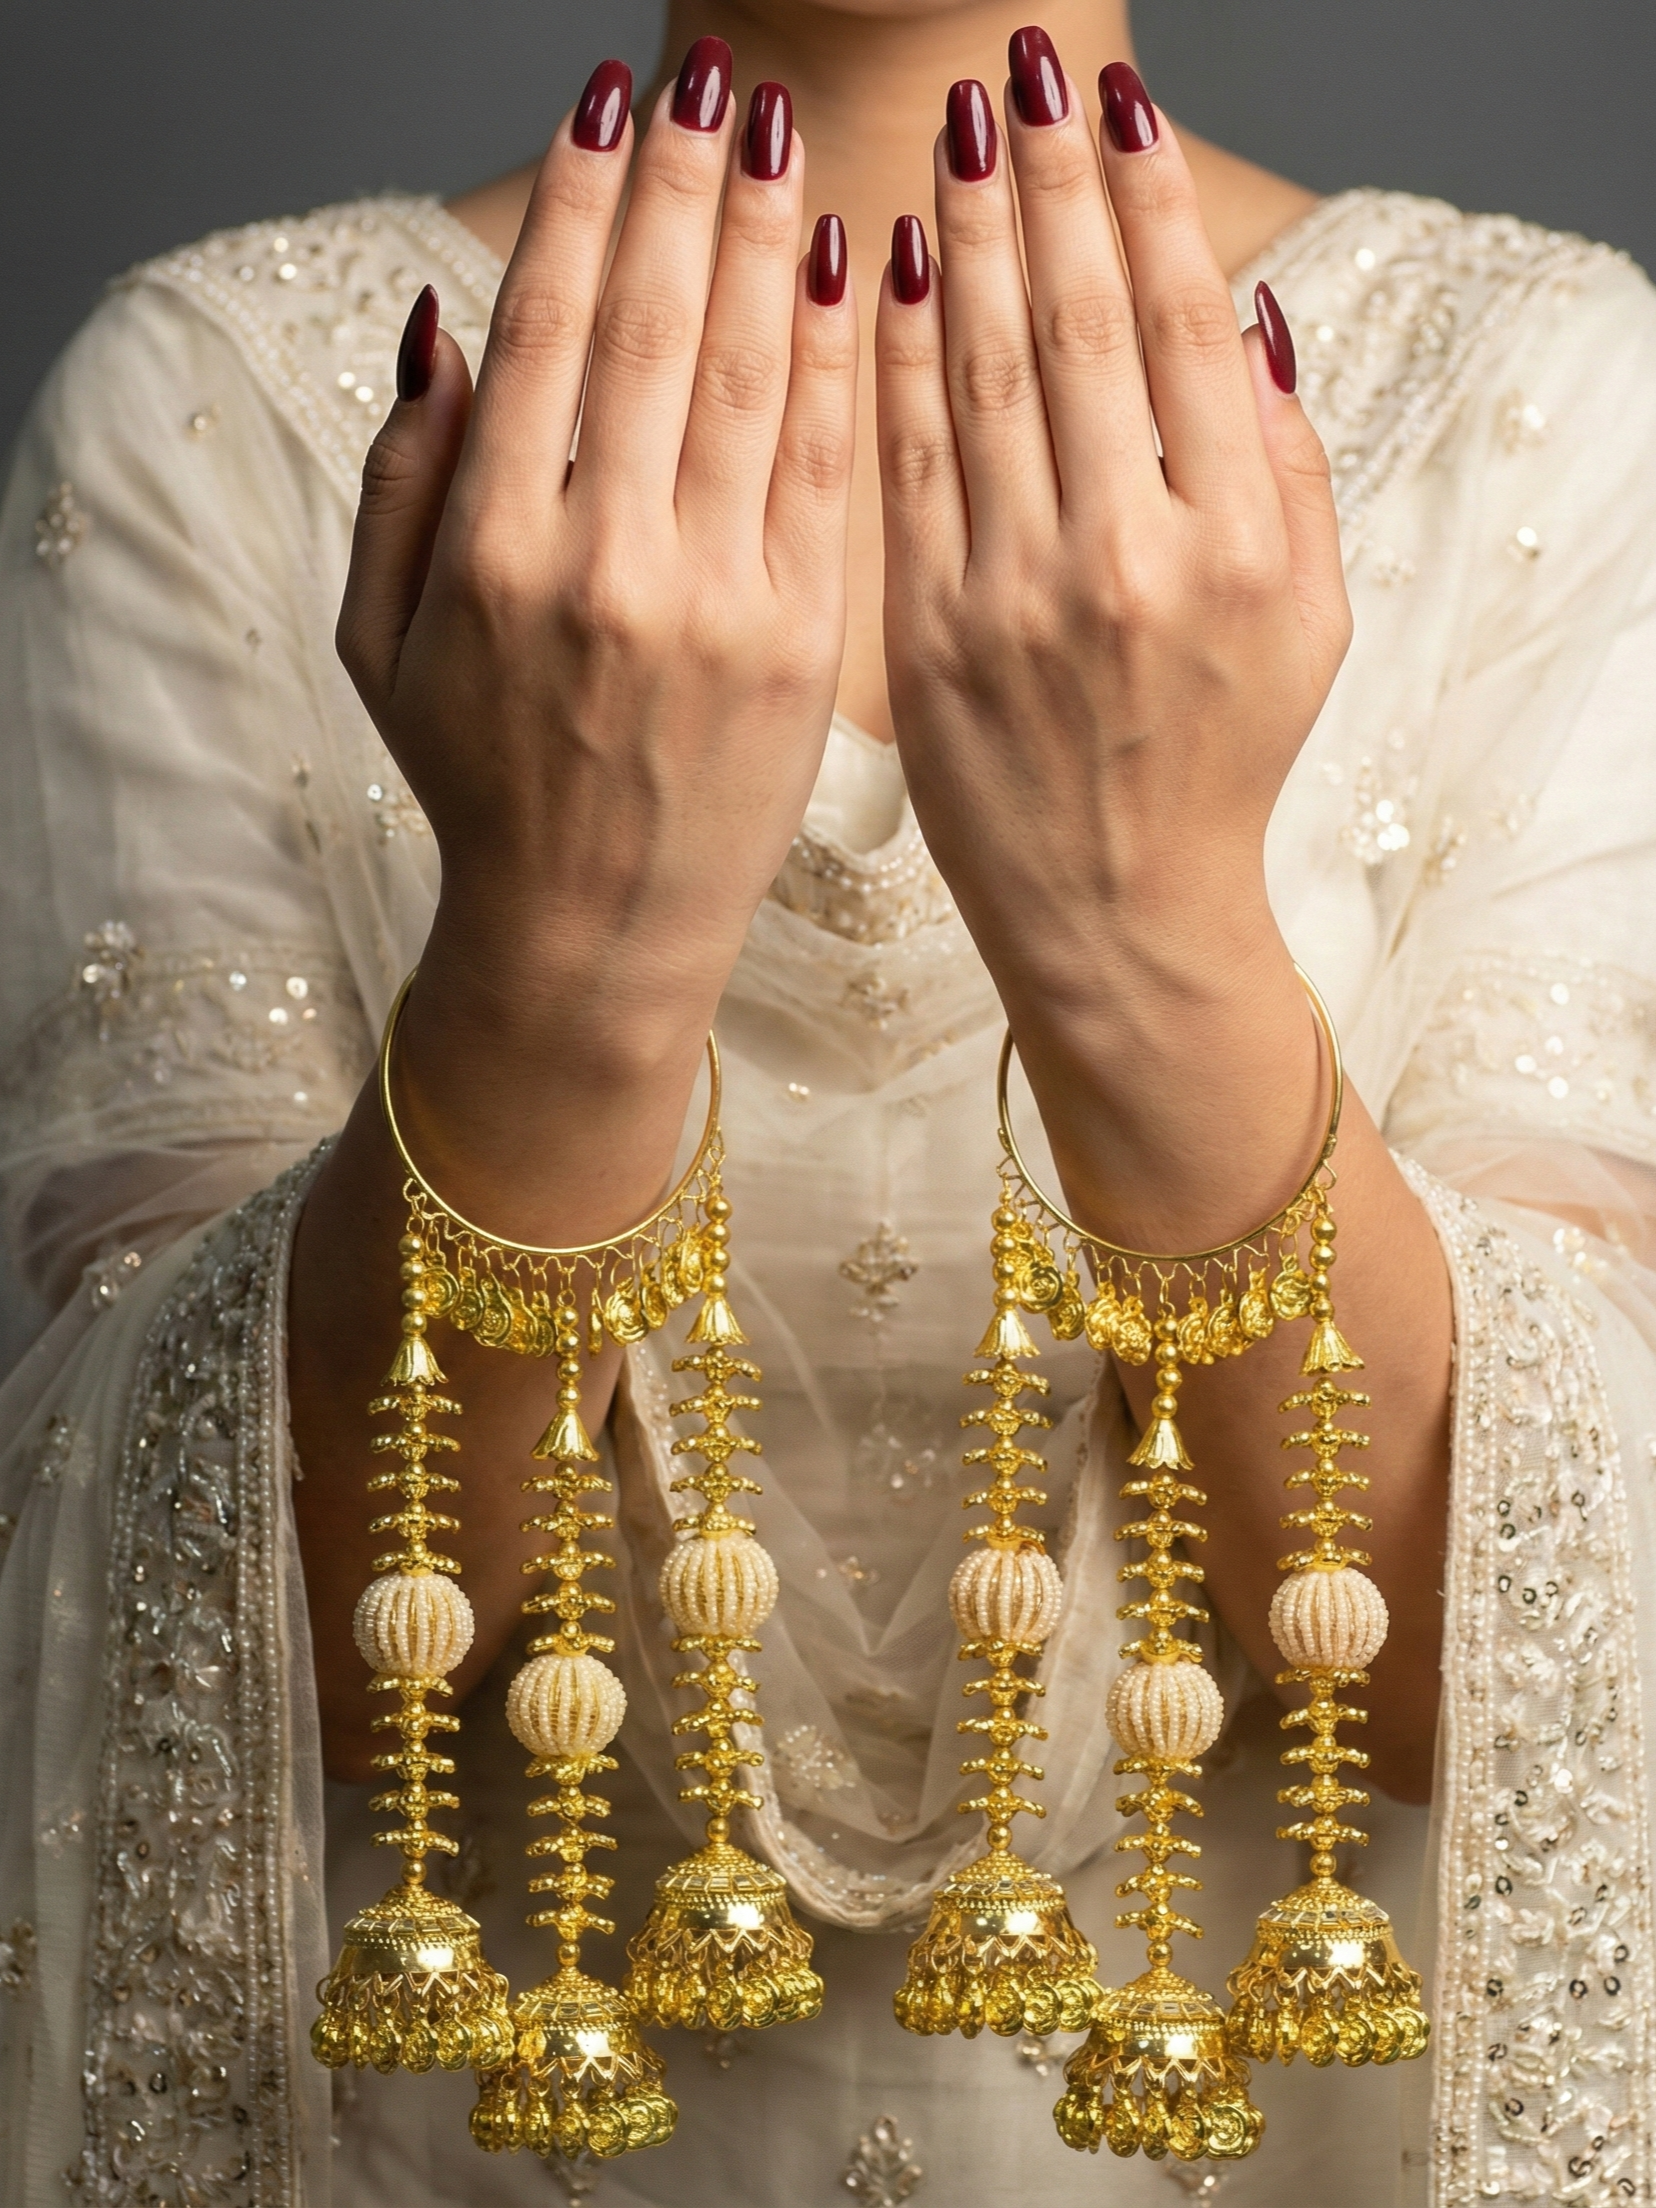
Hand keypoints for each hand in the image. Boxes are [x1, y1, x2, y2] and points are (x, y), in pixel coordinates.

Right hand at [339, 48, 855, 1136]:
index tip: (611, 102)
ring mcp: (722, 603)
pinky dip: (839, 358)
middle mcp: (611, 564)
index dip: (583, 199)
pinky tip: (842, 261)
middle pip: (658, 323)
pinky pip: (830, 468)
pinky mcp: (807, 643)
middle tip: (711, 74)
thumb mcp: (382, 645)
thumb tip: (444, 323)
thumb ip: (398, 480)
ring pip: (753, 375)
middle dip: (685, 180)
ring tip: (776, 131)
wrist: (597, 933)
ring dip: (767, 234)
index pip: (549, 326)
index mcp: (498, 553)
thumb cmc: (484, 788)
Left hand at [875, 45, 1350, 1242]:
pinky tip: (879, 268)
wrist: (1113, 913)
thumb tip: (1248, 315)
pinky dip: (889, 359)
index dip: (1147, 201)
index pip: (1183, 326)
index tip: (1119, 108)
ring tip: (952, 132)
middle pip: (1077, 324)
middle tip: (1026, 67)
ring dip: (960, 236)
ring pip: (979, 375)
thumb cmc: (1216, 765)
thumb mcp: (1310, 624)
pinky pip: (903, 467)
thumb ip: (1290, 466)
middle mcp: (1128, 559)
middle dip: (1047, 178)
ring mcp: (1014, 599)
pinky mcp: (924, 639)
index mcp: (1238, 544)